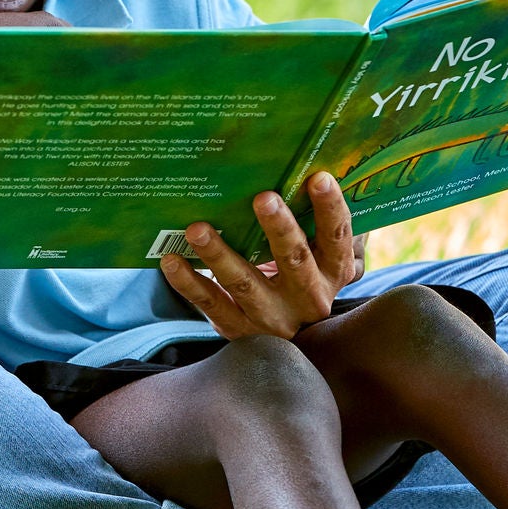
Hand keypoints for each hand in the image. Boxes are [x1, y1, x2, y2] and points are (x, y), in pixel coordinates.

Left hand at [159, 172, 356, 338]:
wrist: (289, 341)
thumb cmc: (300, 276)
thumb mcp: (318, 256)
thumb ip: (318, 222)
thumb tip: (315, 167)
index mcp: (332, 271)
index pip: (336, 237)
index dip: (330, 208)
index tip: (319, 177)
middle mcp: (308, 297)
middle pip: (294, 259)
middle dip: (279, 228)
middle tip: (263, 197)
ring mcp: (273, 317)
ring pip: (244, 283)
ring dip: (219, 254)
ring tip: (197, 228)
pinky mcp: (240, 330)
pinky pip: (211, 303)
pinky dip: (189, 282)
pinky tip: (171, 260)